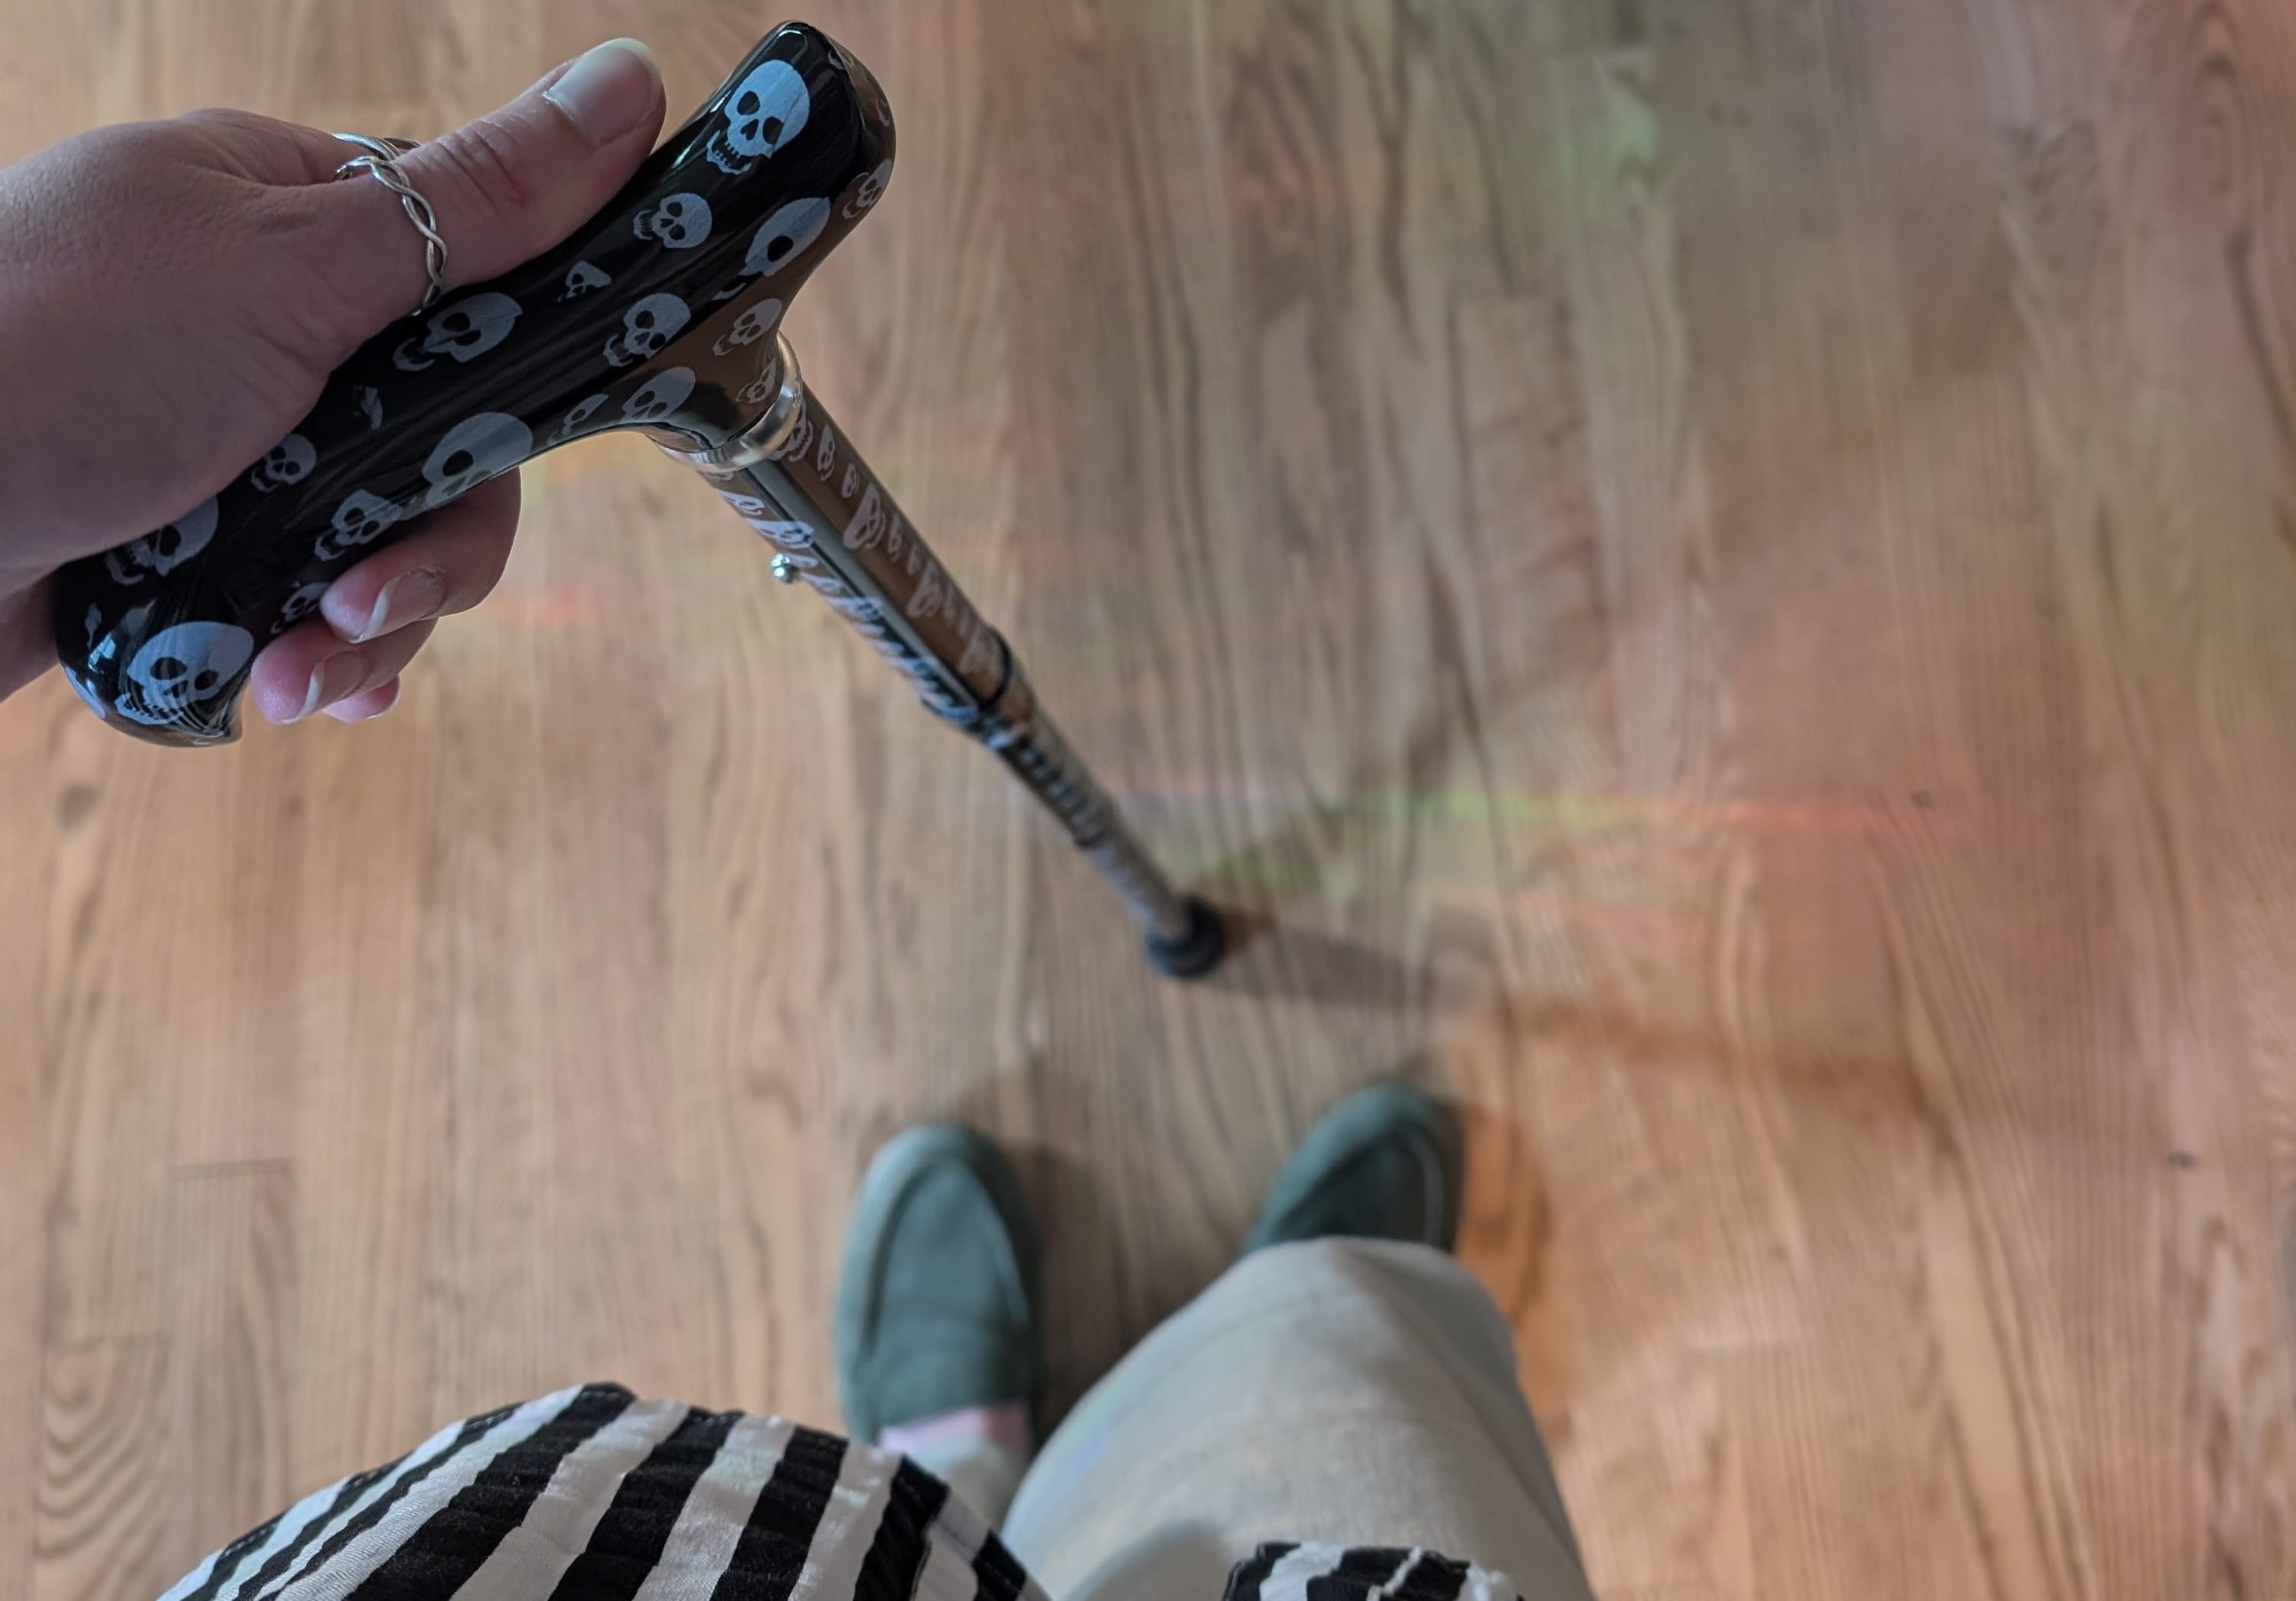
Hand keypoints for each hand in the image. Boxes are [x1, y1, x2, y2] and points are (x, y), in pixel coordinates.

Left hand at [0, 37, 665, 720]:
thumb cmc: (50, 359)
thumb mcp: (288, 266)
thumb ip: (477, 203)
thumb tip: (635, 79)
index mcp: (283, 217)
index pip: (480, 280)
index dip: (518, 373)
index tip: (506, 438)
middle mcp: (265, 326)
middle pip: (451, 441)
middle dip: (429, 547)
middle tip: (369, 597)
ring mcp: (232, 446)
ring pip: (392, 542)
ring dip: (367, 625)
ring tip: (297, 669)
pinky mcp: (199, 553)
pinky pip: (316, 610)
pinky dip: (310, 657)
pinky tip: (276, 684)